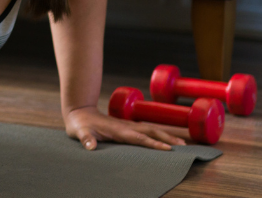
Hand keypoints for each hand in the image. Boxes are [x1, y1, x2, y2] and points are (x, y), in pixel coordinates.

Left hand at [64, 105, 186, 150]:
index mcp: (118, 130)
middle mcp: (126, 127)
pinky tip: (165, 140)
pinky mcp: (127, 127)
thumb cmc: (80, 125)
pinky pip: (146, 131)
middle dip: (167, 138)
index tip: (167, 149)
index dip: (153, 144)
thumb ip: (85, 139)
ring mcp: (128, 126)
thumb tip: (90, 147)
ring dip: (166, 136)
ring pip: (151, 130)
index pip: (140, 138)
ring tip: (181, 143)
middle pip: (151, 132)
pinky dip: (158, 135)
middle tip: (183, 146)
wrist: (80, 112)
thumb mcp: (79, 133)